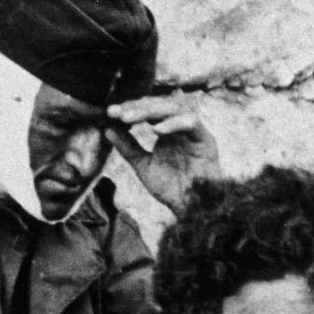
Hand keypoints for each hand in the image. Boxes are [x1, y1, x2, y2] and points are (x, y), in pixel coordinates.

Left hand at [106, 95, 219, 211]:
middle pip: (159, 104)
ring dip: (151, 111)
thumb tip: (107, 129)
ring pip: (174, 108)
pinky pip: (192, 122)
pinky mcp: (206, 139)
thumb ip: (128, 148)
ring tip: (130, 118)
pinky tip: (156, 129)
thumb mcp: (144, 166)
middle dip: (137, 107)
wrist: (191, 208)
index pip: (148, 110)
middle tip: (117, 112)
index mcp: (167, 129)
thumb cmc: (171, 188)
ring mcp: (193, 131)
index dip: (129, 108)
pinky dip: (174, 123)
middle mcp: (180, 126)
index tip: (110, 113)